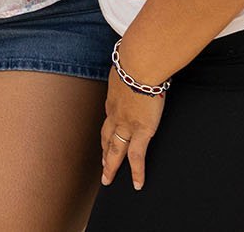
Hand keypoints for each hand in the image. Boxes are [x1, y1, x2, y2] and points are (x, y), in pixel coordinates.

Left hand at [100, 70, 165, 189]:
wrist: (139, 65)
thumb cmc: (136, 60)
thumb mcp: (128, 65)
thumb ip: (129, 70)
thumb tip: (133, 64)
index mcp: (113, 98)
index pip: (109, 118)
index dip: (107, 130)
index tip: (106, 139)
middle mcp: (115, 114)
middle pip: (107, 137)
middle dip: (104, 152)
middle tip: (102, 165)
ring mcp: (126, 124)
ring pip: (116, 150)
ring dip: (111, 165)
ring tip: (109, 178)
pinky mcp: (141, 131)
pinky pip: (137, 156)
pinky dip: (137, 171)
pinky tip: (138, 183)